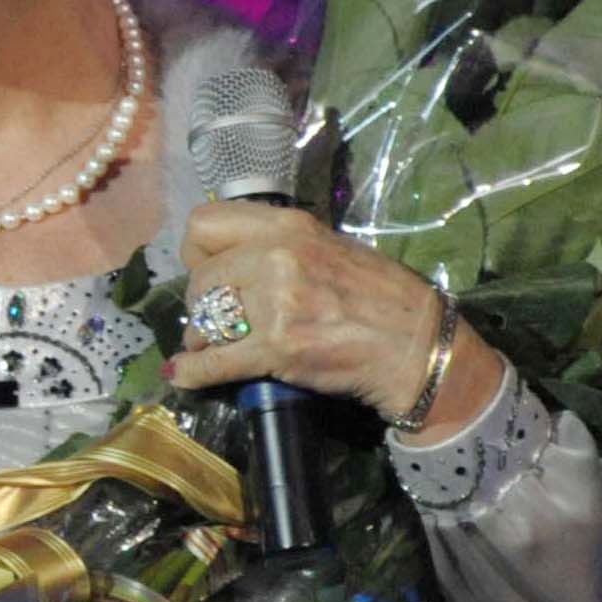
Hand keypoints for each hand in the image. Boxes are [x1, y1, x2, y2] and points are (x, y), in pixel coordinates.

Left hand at [165, 200, 501, 440]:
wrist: (417, 346)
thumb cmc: (380, 298)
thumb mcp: (329, 248)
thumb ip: (280, 246)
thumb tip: (233, 259)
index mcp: (288, 226)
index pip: (204, 225)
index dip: (198, 253)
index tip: (210, 272)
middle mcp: (276, 256)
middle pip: (200, 279)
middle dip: (202, 304)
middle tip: (218, 321)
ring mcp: (276, 302)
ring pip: (204, 320)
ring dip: (202, 339)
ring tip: (214, 348)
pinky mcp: (276, 348)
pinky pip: (213, 363)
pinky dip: (192, 373)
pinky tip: (185, 376)